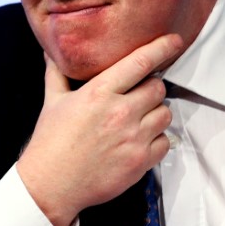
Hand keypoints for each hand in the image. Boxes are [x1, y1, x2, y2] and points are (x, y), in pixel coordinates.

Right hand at [16, 34, 182, 225]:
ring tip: (140, 117)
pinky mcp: (140, 162)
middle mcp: (120, 112)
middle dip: (152, 87)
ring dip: (156, 112)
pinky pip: (165, 142)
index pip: (140, 62)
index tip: (174, 40)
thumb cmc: (50, 142)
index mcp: (99, 92)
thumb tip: (52, 51)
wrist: (51, 185)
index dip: (162, 48)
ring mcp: (133, 138)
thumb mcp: (52, 101)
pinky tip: (139, 140)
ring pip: (165, 114)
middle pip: (158, 88)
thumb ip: (57, 73)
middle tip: (139, 93)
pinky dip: (157, 139)